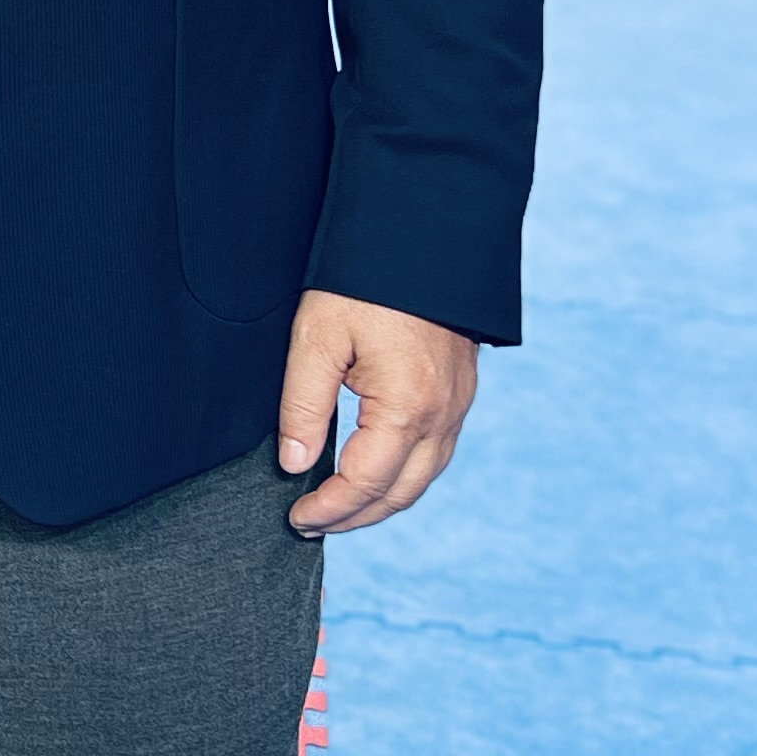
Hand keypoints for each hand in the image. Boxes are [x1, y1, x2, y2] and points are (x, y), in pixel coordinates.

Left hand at [278, 288, 477, 535]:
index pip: (364, 483)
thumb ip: (304, 407)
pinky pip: (436, 451)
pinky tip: (377, 470)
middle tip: (312, 523)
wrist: (422, 232)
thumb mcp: (317, 338)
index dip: (328, 509)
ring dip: (383, 500)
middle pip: (401, 493)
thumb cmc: (364, 281)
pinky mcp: (461, 390)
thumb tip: (295, 464)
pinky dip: (405, 474)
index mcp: (407, 408)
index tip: (297, 518)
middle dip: (356, 517)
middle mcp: (442, 415)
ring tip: (340, 507)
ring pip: (424, 477)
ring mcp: (458, 404)